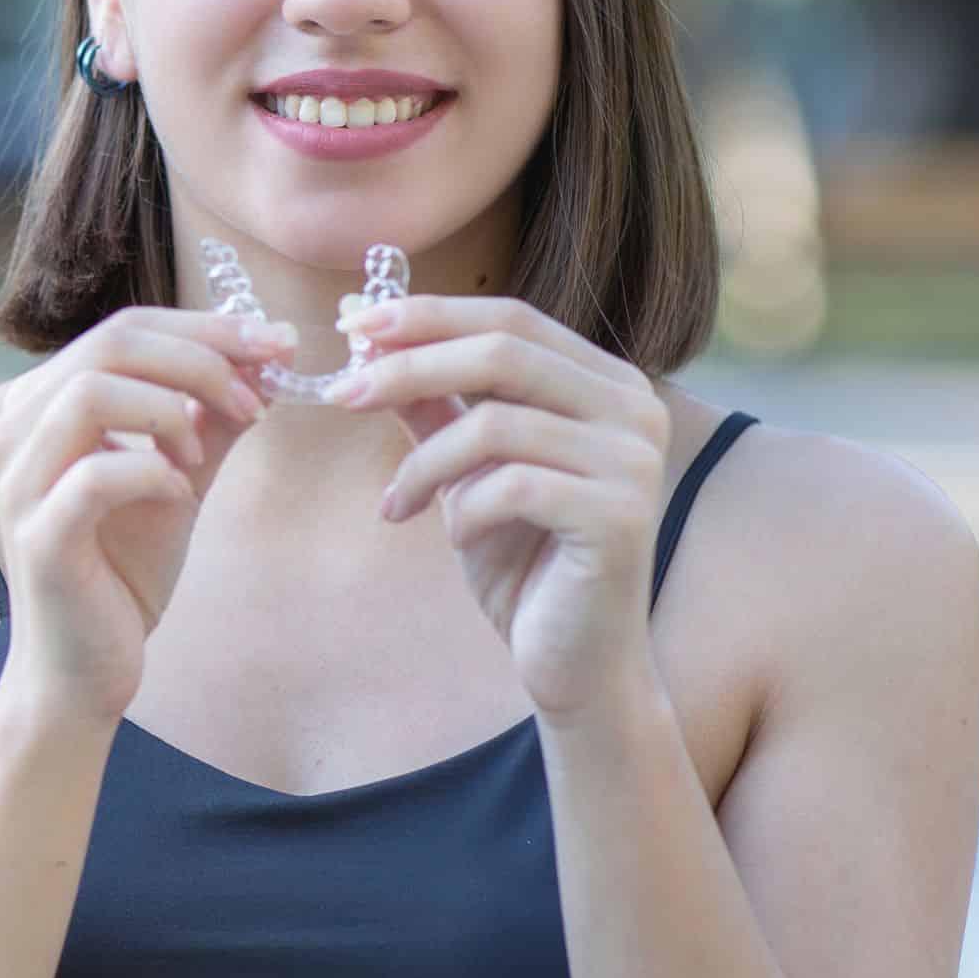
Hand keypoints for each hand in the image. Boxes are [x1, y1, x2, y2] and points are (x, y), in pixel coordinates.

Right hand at [0, 306, 294, 728]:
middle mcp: (17, 432)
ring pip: (92, 393)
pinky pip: (95, 477)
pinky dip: (153, 473)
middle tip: (260, 390)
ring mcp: (20, 483)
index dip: (206, 328)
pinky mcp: (39, 537)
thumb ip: (210, 420)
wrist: (84, 670)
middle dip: (202, 356)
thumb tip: (268, 360)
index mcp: (44, 407)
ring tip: (208, 450)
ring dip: (173, 408)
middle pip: (109, 344)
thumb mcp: (179, 479)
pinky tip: (179, 494)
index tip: (277, 345)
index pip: (124, 330)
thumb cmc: (122, 572)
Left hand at [326, 294, 673, 723]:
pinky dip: (463, 508)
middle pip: (504, 352)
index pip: (512, 317)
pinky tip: (450, 536)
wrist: (576, 662)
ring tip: (397, 501)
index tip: (354, 324)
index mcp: (606, 383)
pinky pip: (513, 486)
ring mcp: (635, 461)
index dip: (429, 315)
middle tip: (343, 393)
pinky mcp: (621, 516)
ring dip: (426, 462)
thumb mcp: (465, 471)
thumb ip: (435, 408)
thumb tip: (369, 342)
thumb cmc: (524, 561)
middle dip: (410, 366)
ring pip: (499, 423)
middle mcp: (636, 409)